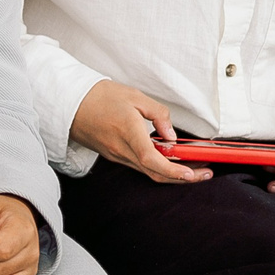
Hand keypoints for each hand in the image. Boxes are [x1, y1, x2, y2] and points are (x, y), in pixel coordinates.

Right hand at [71, 79, 209, 182]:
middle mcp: (121, 149)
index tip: (192, 173)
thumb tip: (171, 136)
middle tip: (204, 174)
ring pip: (148, 172)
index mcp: (127, 131)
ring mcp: (116, 155)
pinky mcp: (113, 155)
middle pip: (154, 173)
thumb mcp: (135, 96)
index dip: (174, 171)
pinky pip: (139, 166)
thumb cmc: (100, 96)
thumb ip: (159, 114)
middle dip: (182, 178)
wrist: (70, 102)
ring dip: (171, 174)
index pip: (152, 159)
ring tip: (193, 167)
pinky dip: (157, 168)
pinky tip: (169, 161)